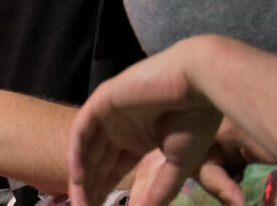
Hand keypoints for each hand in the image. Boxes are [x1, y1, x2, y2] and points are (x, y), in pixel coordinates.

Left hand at [69, 41, 227, 205]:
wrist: (199, 84)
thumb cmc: (195, 121)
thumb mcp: (178, 164)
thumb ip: (160, 190)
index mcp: (138, 137)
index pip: (114, 168)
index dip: (106, 191)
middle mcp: (120, 126)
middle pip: (97, 162)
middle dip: (91, 189)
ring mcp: (109, 113)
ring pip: (87, 149)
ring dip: (82, 177)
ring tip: (81, 204)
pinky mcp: (102, 100)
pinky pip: (82, 129)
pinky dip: (77, 153)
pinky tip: (78, 177)